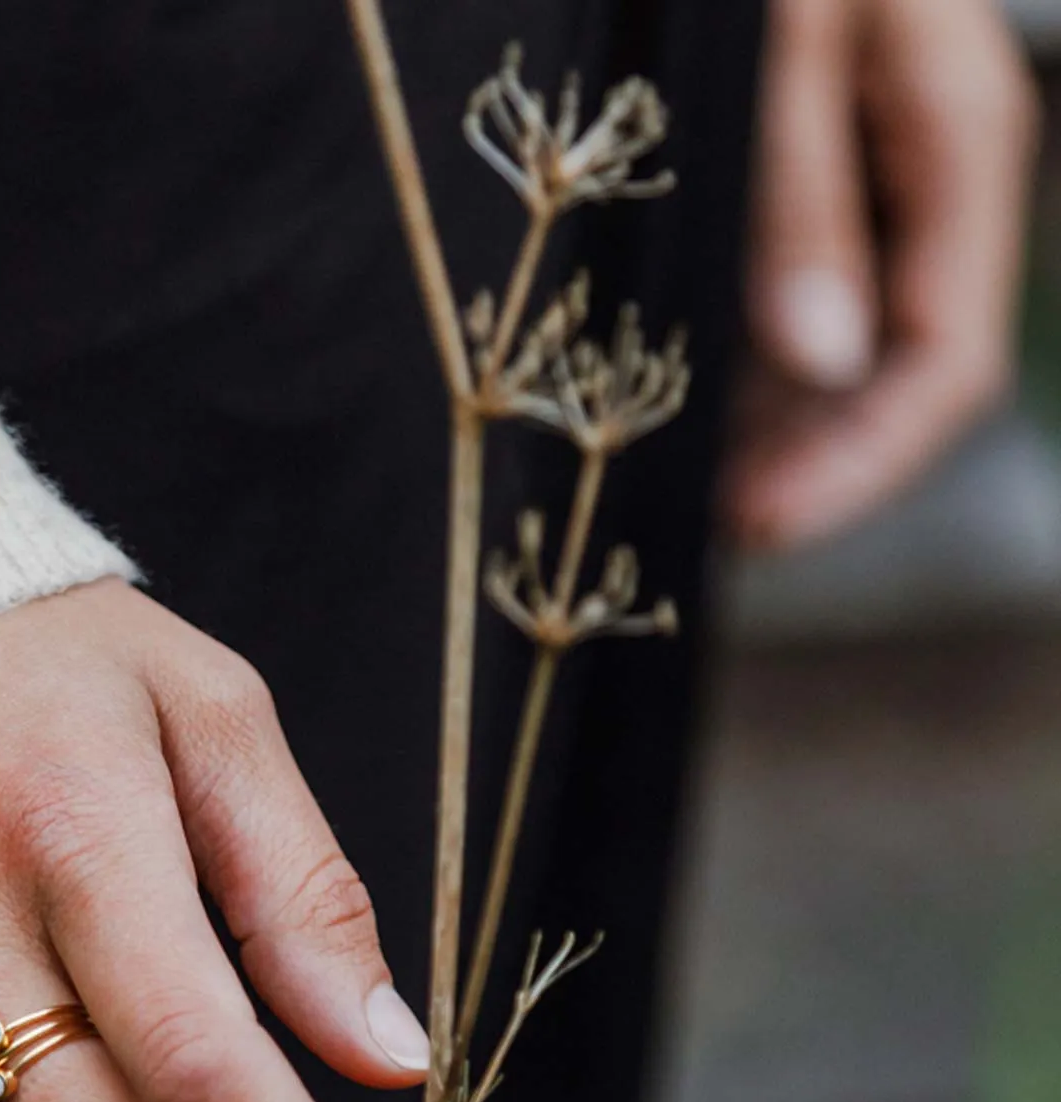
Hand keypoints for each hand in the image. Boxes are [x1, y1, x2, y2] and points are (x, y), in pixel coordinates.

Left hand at [728, 0, 1038, 548]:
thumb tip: (822, 359)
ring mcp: (863, 188)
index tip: (758, 527)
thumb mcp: (779, 43)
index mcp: (958, 144)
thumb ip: (800, 195)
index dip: (859, 466)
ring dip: (766, 434)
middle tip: (699, 527)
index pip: (945, 361)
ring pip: (836, 357)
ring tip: (676, 487)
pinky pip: (783, 306)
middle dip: (808, 467)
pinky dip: (735, 370)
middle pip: (892, 378)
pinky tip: (670, 408)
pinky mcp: (800, 185)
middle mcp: (922, 183)